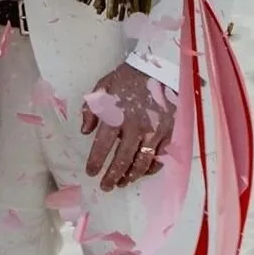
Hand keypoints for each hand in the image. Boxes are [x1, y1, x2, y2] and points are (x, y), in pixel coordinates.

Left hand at [81, 61, 176, 191]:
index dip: (95, 162)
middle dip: (112, 177)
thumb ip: (90, 109)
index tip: (90, 173)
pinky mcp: (168, 132)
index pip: (102, 146)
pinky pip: (159, 156)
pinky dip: (151, 168)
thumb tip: (85, 131)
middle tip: (105, 187)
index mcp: (116, 115)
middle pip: (122, 160)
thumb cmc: (127, 78)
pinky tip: (142, 172)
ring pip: (142, 162)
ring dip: (131, 176)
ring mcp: (154, 131)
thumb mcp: (102, 86)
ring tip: (122, 183)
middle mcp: (135, 127)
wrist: (158, 67)